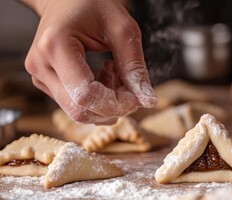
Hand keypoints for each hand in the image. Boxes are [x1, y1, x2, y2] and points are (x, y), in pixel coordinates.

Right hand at [24, 0, 156, 123]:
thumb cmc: (93, 6)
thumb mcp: (123, 30)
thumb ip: (135, 67)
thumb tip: (148, 101)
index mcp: (56, 46)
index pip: (86, 95)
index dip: (116, 104)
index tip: (136, 96)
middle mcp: (41, 65)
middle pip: (80, 110)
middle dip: (113, 107)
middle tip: (129, 84)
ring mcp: (40, 76)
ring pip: (79, 112)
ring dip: (106, 104)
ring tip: (113, 72)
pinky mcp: (45, 83)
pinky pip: (75, 106)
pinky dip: (97, 100)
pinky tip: (102, 76)